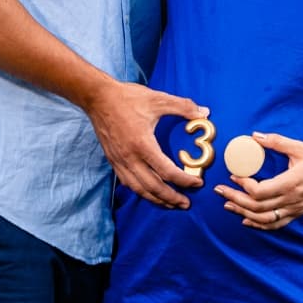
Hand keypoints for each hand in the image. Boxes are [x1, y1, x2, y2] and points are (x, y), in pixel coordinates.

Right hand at [86, 82, 209, 208]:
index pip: (167, 172)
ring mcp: (119, 161)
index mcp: (143, 144)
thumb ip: (183, 107)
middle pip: (153, 187)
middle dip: (172, 198)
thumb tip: (204, 113)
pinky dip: (141, 191)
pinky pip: (128, 183)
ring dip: (156, 199)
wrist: (98, 97)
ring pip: (139, 189)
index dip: (184, 181)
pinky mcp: (113, 160)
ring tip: (170, 204)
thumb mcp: (159, 99)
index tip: (198, 184)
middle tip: (186, 203)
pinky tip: (149, 192)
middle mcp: (130, 158)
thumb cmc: (128, 98)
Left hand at [214, 132, 302, 229]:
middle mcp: (291, 200)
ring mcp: (294, 209)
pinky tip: (246, 220)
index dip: (243, 185)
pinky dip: (258, 225)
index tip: (234, 174)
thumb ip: (277, 142)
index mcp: (291, 183)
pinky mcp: (296, 213)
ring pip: (264, 219)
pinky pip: (275, 224)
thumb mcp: (300, 147)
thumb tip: (254, 136)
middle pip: (257, 207)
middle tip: (219, 191)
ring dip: (243, 213)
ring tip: (227, 205)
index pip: (261, 191)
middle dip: (235, 199)